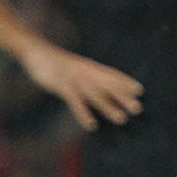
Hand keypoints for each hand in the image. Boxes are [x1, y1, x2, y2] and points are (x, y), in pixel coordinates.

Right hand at [19, 41, 142, 130]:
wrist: (36, 51)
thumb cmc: (57, 63)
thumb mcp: (75, 66)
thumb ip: (88, 75)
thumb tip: (99, 85)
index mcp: (90, 67)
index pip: (111, 74)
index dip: (125, 81)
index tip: (139, 90)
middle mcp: (86, 73)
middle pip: (107, 86)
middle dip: (123, 97)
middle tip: (138, 109)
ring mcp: (75, 79)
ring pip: (95, 95)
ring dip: (109, 107)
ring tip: (122, 119)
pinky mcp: (62, 86)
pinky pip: (75, 102)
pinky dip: (84, 113)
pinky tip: (91, 125)